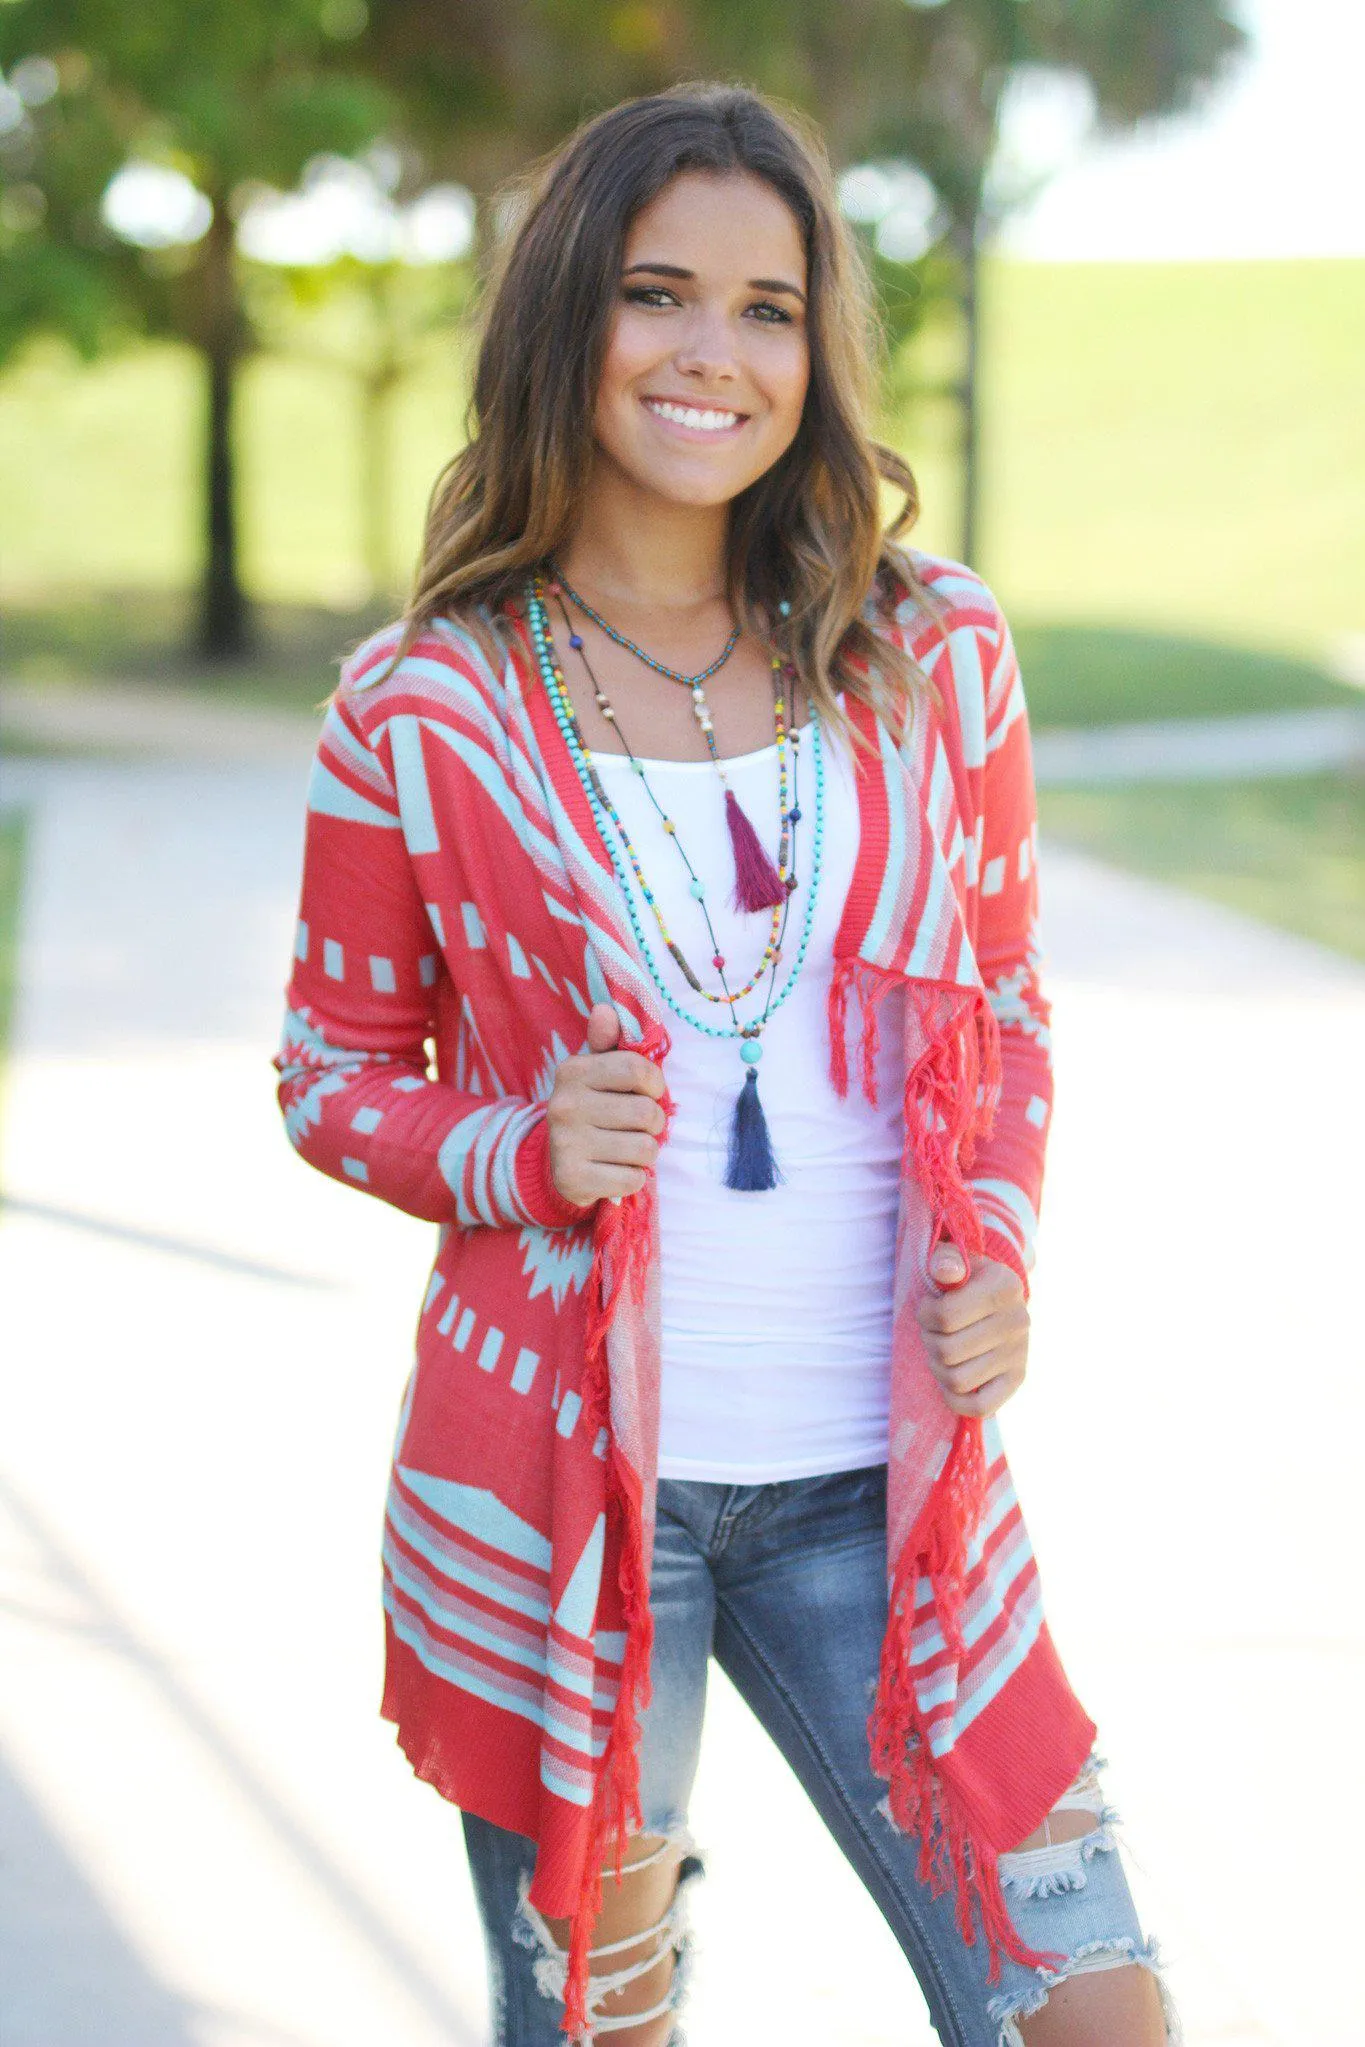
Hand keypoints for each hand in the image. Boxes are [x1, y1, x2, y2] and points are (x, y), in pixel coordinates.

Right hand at [545, 1002, 666, 1207]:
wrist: (559, 1162)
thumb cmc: (593, 1108)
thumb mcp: (598, 1071)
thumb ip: (608, 1042)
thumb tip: (606, 1010)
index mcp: (573, 1071)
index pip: (638, 1069)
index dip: (656, 1084)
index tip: (649, 1092)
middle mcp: (564, 1105)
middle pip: (646, 1112)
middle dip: (655, 1123)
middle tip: (639, 1127)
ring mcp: (566, 1144)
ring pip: (645, 1148)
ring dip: (646, 1152)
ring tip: (627, 1148)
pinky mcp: (572, 1179)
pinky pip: (633, 1179)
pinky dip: (633, 1178)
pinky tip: (615, 1170)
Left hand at [916, 1240, 1028, 1418]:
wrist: (997, 1298)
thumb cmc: (965, 1280)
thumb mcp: (954, 1259)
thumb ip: (944, 1259)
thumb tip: (945, 1271)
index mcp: (1004, 1285)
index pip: (945, 1316)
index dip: (925, 1315)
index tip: (928, 1308)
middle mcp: (1018, 1320)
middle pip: (947, 1351)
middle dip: (929, 1341)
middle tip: (933, 1331)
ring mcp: (1020, 1352)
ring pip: (957, 1379)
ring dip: (938, 1367)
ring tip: (942, 1351)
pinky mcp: (1018, 1378)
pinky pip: (979, 1407)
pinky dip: (956, 1398)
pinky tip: (951, 1379)